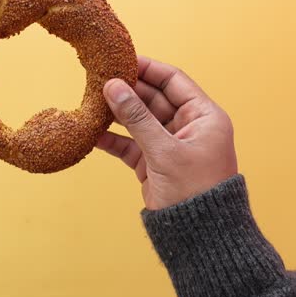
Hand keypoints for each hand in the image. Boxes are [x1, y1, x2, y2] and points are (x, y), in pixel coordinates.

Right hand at [97, 57, 237, 209]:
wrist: (200, 237)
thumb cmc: (194, 191)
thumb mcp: (165, 151)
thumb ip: (137, 117)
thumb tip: (113, 86)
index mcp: (203, 117)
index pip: (173, 81)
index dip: (148, 68)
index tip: (122, 59)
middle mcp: (188, 127)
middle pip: (153, 98)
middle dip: (127, 90)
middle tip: (99, 79)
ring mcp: (170, 146)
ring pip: (139, 121)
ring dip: (117, 114)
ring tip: (91, 102)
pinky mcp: (154, 164)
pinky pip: (131, 145)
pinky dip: (113, 140)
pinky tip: (92, 134)